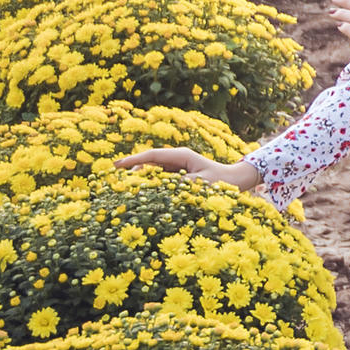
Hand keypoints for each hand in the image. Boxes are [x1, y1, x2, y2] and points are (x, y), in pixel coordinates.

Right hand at [118, 144, 263, 191]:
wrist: (235, 181)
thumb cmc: (221, 182)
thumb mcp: (201, 184)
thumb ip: (180, 185)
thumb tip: (161, 187)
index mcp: (181, 155)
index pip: (151, 156)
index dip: (132, 160)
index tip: (116, 166)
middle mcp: (176, 158)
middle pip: (148, 163)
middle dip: (132, 171)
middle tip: (115, 183)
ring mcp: (175, 166)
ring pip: (152, 171)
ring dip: (140, 180)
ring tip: (124, 190)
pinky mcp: (176, 175)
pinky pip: (159, 179)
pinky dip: (150, 185)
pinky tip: (140, 194)